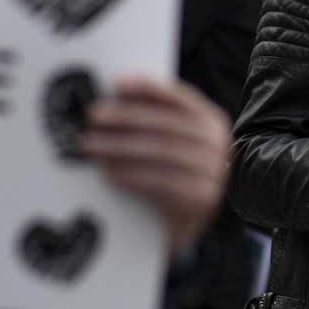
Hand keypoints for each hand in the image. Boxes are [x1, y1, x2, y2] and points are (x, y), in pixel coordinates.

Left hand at [83, 76, 231, 256]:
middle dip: (126, 116)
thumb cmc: (173, 176)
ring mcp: (213, 171)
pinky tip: (108, 173)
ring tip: (91, 145)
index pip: (179, 97)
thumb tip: (113, 97)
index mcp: (212, 121)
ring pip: (160, 151)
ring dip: (120, 146)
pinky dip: (131, 175)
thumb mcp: (173, 144)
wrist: (187, 226)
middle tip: (93, 115)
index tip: (116, 82)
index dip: (148, 87)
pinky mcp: (201, 198)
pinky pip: (160, 181)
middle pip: (166, 124)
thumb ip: (154, 121)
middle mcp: (218, 143)